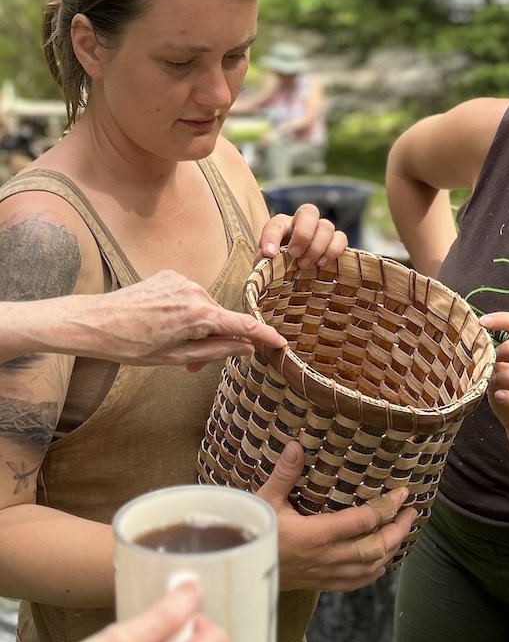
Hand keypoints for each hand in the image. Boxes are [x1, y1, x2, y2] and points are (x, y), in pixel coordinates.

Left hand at [81, 271, 286, 369]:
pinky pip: (190, 296)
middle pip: (221, 317)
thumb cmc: (132, 346)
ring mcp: (182, 280)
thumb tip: (246, 347)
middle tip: (194, 365)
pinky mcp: (170, 275)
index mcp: (199, 314)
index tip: (280, 343)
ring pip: (205, 308)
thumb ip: (217, 350)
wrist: (95, 323)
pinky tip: (164, 324)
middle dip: (216, 340)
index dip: (264, 336)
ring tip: (174, 345)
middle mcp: (196, 291)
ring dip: (199, 327)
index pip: (243, 325)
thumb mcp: (178, 357)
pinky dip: (186, 312)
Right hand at [256, 440, 416, 590]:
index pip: (364, 521)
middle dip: (398, 529)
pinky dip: (375, 571)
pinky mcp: (322, 583)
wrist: (239, 571)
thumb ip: (284, 474)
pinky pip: (357, 582)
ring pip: (371, 567)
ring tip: (402, 530)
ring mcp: (326, 573)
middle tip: (410, 511)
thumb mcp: (265, 500)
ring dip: (391, 549)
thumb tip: (295, 445)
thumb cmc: (253, 532)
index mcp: (317, 535)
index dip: (387, 506)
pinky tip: (382, 560)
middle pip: (376, 547)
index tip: (402, 493)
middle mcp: (327, 557)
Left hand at [257, 202, 347, 268]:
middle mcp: (302, 222)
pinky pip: (341, 238)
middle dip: (303, 234)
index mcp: (282, 225)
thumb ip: (265, 262)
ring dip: (317, 247)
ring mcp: (321, 230)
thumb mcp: (268, 265)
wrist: (293, 274)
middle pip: (309, 211)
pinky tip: (322, 263)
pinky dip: (333, 250)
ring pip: (327, 226)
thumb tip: (269, 258)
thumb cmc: (280, 267)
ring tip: (305, 265)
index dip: (272, 237)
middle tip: (295, 254)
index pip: (276, 224)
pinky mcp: (336, 241)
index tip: (269, 254)